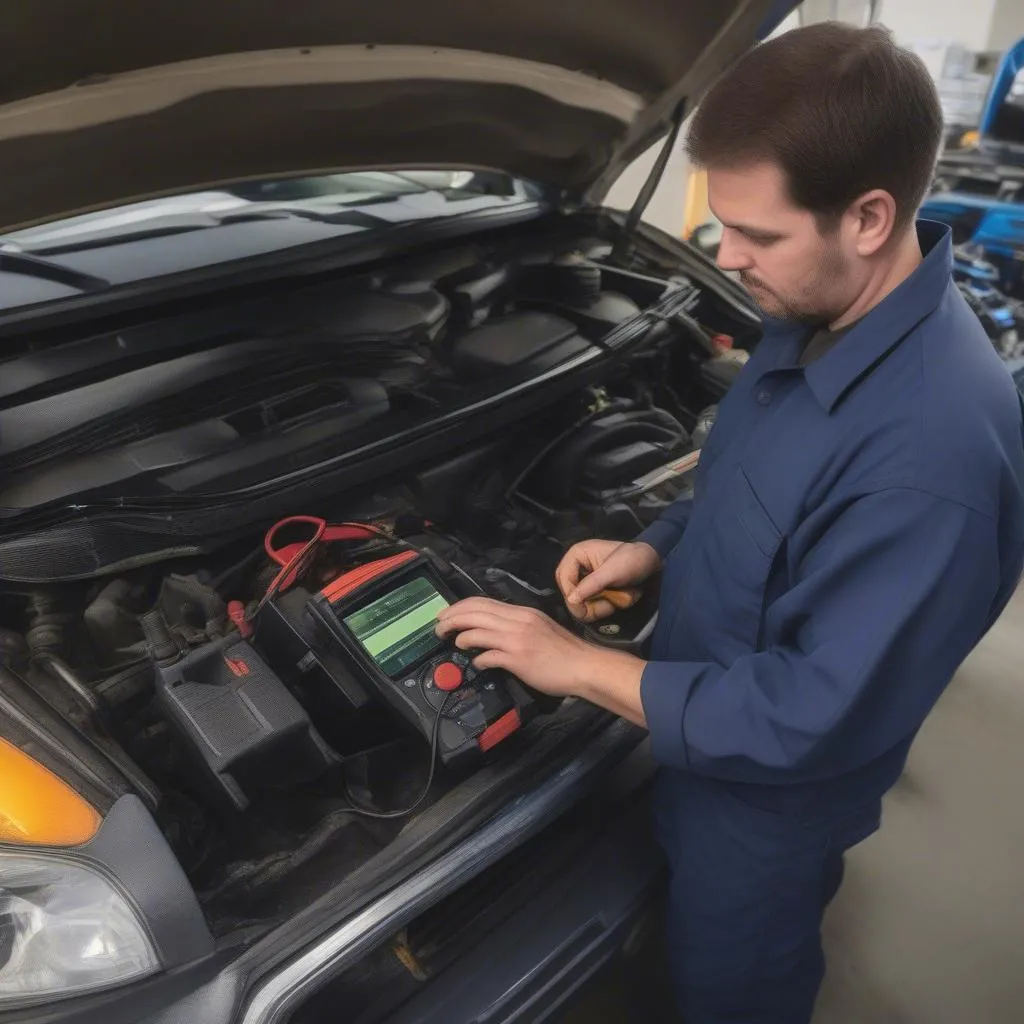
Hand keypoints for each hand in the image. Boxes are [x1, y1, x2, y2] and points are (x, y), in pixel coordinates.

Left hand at [435, 597, 599, 696]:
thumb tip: (491, 629)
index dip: (460, 606)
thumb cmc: (562, 649)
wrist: (583, 666)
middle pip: (475, 612)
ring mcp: (516, 640)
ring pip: (477, 630)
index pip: (482, 601)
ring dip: (459, 636)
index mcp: (521, 611)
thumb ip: (515, 625)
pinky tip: (476, 663)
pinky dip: (478, 658)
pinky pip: (488, 656)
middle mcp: (516, 621)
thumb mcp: (538, 626)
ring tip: (452, 642)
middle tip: (438, 626)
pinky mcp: (517, 659)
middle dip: (451, 618)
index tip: (447, 613)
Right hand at [555, 539, 661, 621]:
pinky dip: (604, 607)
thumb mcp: (613, 572)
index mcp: (577, 555)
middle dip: (587, 604)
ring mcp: (586, 580)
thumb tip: (571, 600)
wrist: (653, 564)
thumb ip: (591, 585)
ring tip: (617, 600)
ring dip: (599, 606)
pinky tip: (616, 602)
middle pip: (569, 593)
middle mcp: (578, 567)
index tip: (584, 607)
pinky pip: (591, 605)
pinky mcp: (595, 591)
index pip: (563, 578)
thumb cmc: (633, 561)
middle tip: (607, 605)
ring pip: (580, 603)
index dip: (571, 594)